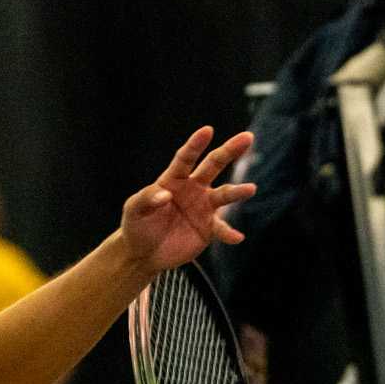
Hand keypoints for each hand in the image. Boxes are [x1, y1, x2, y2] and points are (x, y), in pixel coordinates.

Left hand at [119, 127, 256, 272]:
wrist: (144, 253)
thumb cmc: (137, 225)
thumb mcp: (134, 210)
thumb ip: (147, 198)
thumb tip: (165, 194)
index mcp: (174, 179)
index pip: (186, 158)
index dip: (196, 145)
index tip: (207, 131)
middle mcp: (193, 188)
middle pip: (213, 165)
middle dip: (230, 151)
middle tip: (248, 138)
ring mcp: (203, 208)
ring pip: (223, 195)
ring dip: (236, 192)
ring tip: (250, 189)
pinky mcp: (208, 229)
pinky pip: (221, 229)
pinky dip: (229, 233)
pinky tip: (237, 238)